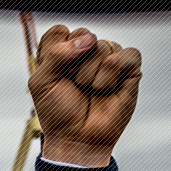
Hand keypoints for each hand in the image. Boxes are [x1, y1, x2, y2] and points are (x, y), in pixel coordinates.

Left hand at [29, 26, 141, 167]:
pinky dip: (111, 75)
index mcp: (62, 53)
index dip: (55, 53)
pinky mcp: (129, 67)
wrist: (77, 138)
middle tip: (74, 85)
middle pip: (82, 35)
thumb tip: (88, 40)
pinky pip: (125, 55)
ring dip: (90, 75)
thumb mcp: (41, 83)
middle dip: (73, 65)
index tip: (56, 75)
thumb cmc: (58, 112)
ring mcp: (108, 58)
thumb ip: (55, 55)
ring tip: (90, 90)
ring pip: (102, 46)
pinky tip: (106, 89)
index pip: (59, 32)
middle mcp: (86, 52)